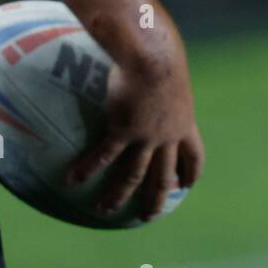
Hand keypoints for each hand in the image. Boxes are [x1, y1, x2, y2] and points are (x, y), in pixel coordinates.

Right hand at [67, 36, 203, 221]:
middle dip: (157, 199)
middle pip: (164, 176)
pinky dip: (88, 169)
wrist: (153, 55)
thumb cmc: (161, 52)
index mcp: (184, 123)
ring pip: (134, 176)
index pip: (194, 155)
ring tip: (104, 210)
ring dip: (119, 196)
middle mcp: (167, 136)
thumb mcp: (169, 69)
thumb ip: (163, 78)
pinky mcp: (123, 131)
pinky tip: (73, 179)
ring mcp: (146, 137)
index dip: (190, 172)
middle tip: (149, 215)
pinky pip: (104, 157)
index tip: (186, 185)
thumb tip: (153, 65)